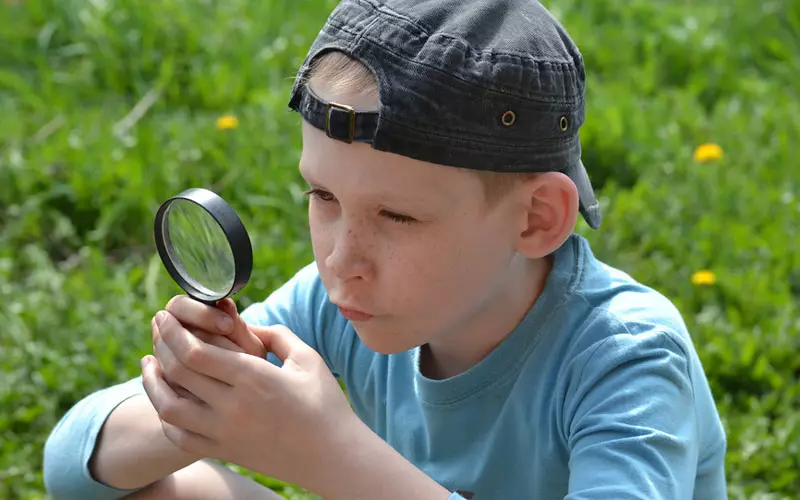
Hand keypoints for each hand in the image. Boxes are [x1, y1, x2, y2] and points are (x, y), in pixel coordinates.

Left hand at [141, 311, 360, 494]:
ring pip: (169, 408)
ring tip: (149, 363)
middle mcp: (234, 407)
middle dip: (161, 344)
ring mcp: (225, 434)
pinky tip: (166, 399)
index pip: (195, 353)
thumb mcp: (307, 358)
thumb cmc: (324, 403)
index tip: (166, 316)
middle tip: (157, 326)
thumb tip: (245, 324)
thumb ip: (275, 334)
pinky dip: (166, 416)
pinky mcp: (224, 452)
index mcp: (254, 379)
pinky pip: (180, 436)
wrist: (333, 456)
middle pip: (178, 373)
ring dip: (152, 383)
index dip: (173, 332)